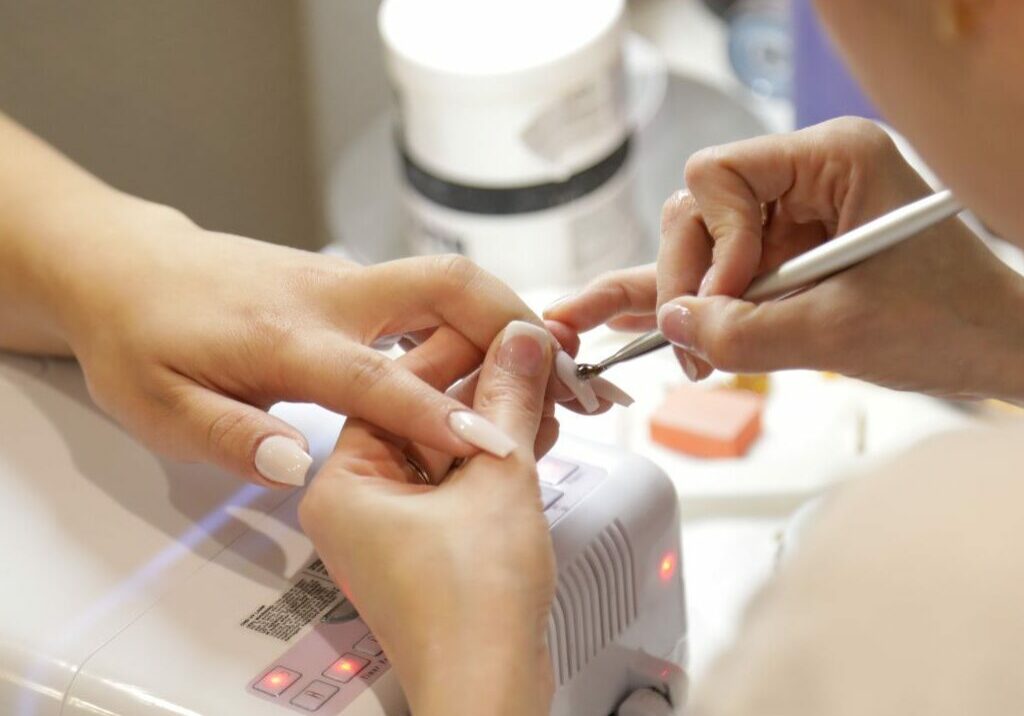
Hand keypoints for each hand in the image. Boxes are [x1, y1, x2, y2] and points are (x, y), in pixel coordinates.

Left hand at [33, 193, 553, 485]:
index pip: (378, 378)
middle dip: (514, 322)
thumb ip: (229, 436)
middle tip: (566, 373)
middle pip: (444, 285)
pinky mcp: (350, 282)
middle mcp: (329, 296)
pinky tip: (495, 358)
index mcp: (284, 337)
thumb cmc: (140, 338)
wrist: (126, 266)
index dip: (441, 415)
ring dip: (506, 318)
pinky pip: (428, 294)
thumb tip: (296, 463)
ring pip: (446, 281)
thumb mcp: (158, 406)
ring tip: (553, 370)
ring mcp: (345, 281)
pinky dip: (475, 320)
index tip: (499, 446)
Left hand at [299, 320, 556, 715]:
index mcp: (343, 482)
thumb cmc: (470, 609)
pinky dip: (494, 458)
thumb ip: (507, 400)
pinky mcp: (425, 545)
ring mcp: (391, 526)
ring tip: (545, 393)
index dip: (458, 351)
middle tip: (532, 359)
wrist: (490, 690)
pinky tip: (534, 432)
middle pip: (421, 415)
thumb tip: (520, 342)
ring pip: (444, 448)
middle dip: (484, 390)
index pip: (395, 387)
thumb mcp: (497, 480)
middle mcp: (357, 502)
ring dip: (496, 422)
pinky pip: (456, 481)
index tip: (501, 328)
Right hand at [547, 118, 1023, 402]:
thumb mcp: (838, 332)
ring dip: (689, 301)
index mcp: (833, 158)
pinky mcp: (789, 255)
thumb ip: (744, 331)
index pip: (719, 174)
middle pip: (699, 211)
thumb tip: (673, 323)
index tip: (728, 299)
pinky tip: (643, 321)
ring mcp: (794, 216)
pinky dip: (697, 303)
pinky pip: (724, 273)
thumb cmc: (950, 324)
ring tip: (681, 351)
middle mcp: (807, 176)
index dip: (710, 241)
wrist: (997, 352)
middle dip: (689, 280)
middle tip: (692, 344)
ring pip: (702, 246)